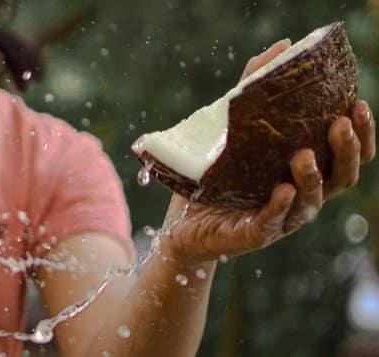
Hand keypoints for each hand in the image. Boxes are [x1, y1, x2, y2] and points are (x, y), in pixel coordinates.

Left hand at [160, 40, 375, 265]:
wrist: (182, 222)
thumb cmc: (215, 174)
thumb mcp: (233, 126)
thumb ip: (255, 88)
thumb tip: (282, 47)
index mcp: (304, 172)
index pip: (347, 156)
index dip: (361, 135)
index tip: (357, 105)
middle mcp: (301, 196)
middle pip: (341, 178)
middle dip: (345, 151)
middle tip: (339, 124)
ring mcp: (280, 218)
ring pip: (311, 202)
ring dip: (312, 178)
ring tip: (303, 155)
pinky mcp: (254, 234)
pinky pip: (273, 222)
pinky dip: (280, 206)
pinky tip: (283, 188)